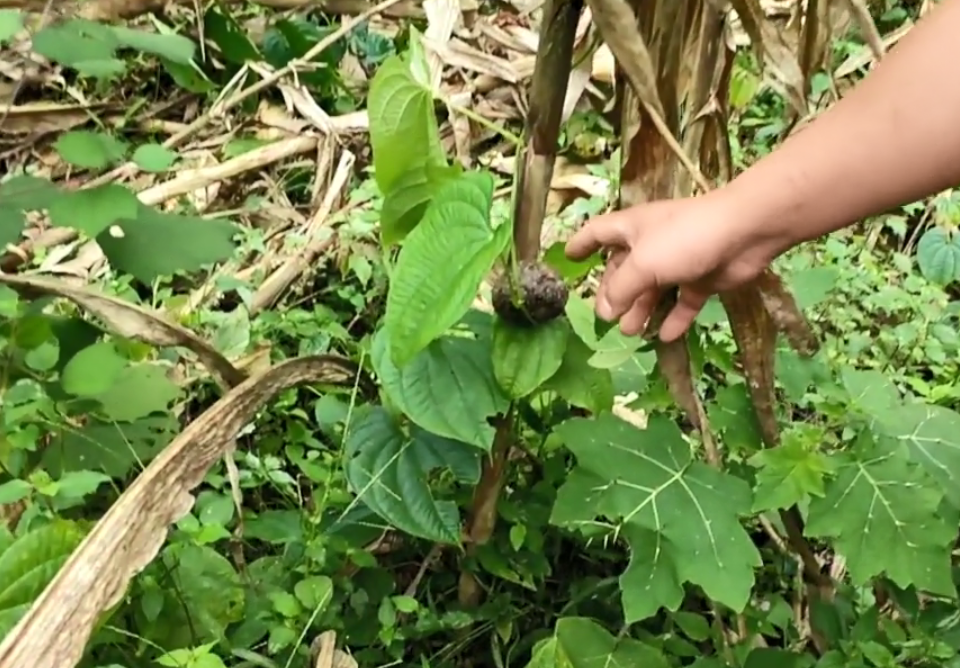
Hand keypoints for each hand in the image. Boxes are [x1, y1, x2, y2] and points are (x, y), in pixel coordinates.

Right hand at [565, 189, 776, 340]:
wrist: (744, 231)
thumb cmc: (685, 238)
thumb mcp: (643, 264)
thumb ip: (620, 290)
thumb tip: (604, 312)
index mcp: (632, 230)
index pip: (598, 232)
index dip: (581, 243)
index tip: (568, 258)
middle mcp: (652, 244)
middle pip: (624, 269)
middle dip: (613, 292)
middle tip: (606, 318)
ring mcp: (678, 261)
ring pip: (653, 290)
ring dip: (641, 310)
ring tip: (632, 332)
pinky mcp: (702, 278)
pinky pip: (683, 302)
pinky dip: (674, 319)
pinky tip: (665, 337)